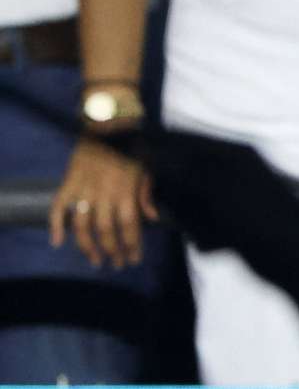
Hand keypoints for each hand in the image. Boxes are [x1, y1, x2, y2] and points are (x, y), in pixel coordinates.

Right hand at [50, 137, 157, 268]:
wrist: (107, 123)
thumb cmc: (133, 145)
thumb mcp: (148, 168)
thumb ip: (146, 194)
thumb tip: (152, 218)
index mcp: (126, 192)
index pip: (129, 227)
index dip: (131, 246)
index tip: (133, 260)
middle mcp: (104, 194)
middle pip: (105, 231)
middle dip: (112, 251)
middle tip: (116, 264)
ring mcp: (84, 189)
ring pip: (82, 226)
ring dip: (87, 247)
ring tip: (95, 260)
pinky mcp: (68, 182)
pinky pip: (58, 206)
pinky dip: (56, 224)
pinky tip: (57, 241)